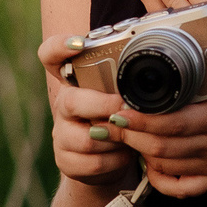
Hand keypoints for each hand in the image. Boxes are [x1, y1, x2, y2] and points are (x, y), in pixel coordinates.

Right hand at [35, 32, 140, 189]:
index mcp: (75, 82)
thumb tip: (155, 80)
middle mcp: (64, 104)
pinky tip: (124, 154)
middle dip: (103, 106)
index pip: (51, 55)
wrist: (109, 161)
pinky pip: (92, 162)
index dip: (59, 47)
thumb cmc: (119, 120)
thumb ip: (129, 84)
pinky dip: (115, 160)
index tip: (79, 44)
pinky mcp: (65, 160)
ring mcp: (62, 134)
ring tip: (130, 137)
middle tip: (125, 108)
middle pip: (71, 101)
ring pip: (86, 139)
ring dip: (115, 140)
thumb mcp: (122, 97)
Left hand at [100, 47, 206, 198]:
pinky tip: (151, 166)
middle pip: (160, 148)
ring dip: (140, 154)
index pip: (170, 124)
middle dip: (130, 136)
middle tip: (110, 120)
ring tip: (123, 136)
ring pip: (167, 167)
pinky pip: (185, 188)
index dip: (140, 119)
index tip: (120, 107)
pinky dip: (162, 181)